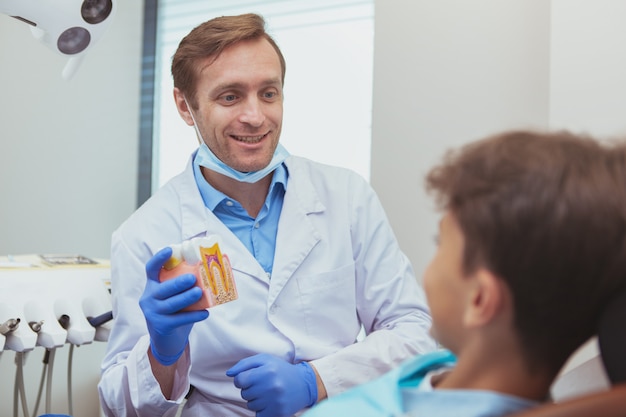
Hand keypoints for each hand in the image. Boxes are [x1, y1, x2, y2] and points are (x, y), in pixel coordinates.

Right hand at [139, 246, 208, 364]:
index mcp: (153, 285)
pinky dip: (193, 316)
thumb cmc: (175, 312)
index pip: (151, 269)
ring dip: (186, 298)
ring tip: (199, 293)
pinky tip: (205, 313)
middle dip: (178, 283)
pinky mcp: (160, 326)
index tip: (170, 249)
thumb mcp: (176, 295)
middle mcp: (149, 297)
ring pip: (171, 304)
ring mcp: (152, 312)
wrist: (167, 340)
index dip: (159, 258)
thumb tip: (210, 269)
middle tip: (192, 278)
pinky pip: (178, 319)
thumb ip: (185, 285)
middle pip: (163, 288)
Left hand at [226, 353, 317, 416]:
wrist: (304, 384)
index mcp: (267, 371)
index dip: (242, 379)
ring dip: (256, 399)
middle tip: (263, 385)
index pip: (239, 380)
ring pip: (250, 405)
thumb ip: (244, 364)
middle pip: (244, 393)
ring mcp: (275, 401)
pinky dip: (262, 410)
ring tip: (268, 393)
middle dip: (250, 389)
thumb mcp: (265, 359)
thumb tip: (229, 373)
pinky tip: (270, 402)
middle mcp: (271, 386)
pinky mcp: (278, 413)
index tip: (252, 378)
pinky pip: (258, 414)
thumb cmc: (281, 370)